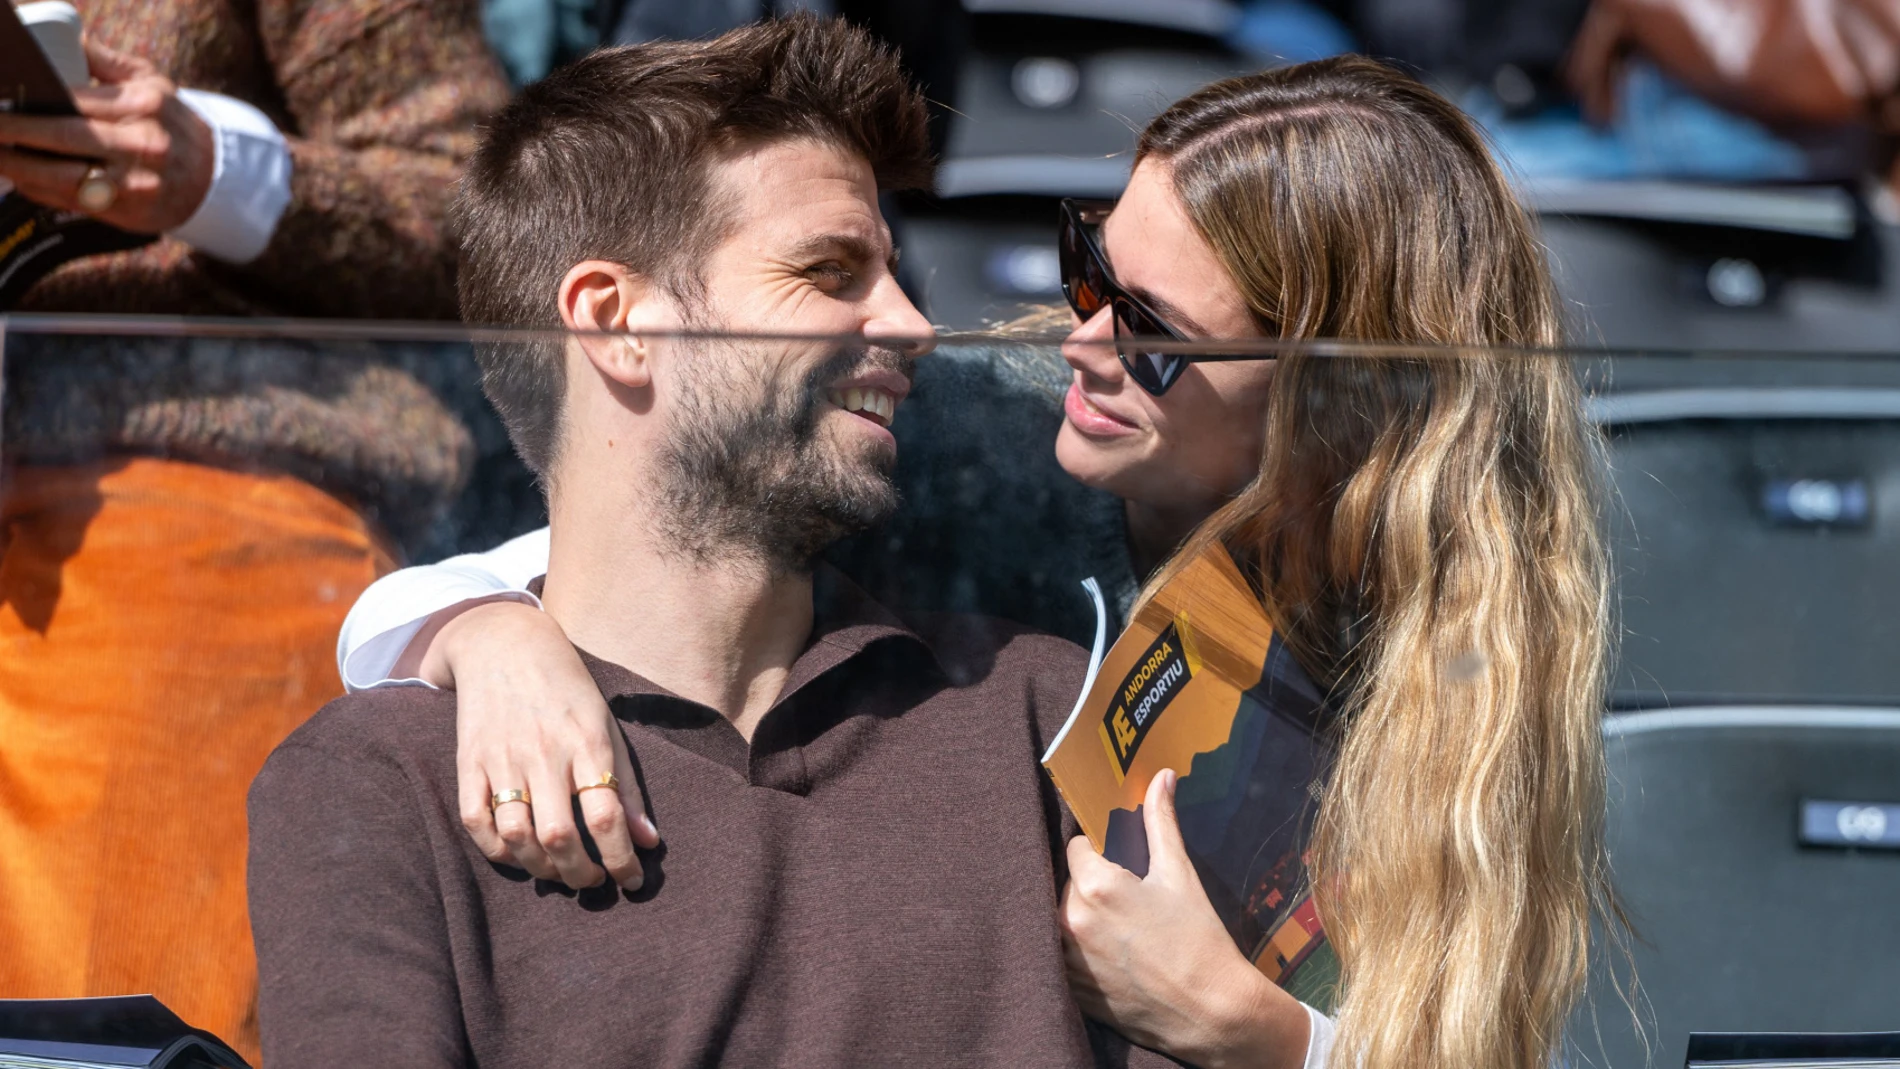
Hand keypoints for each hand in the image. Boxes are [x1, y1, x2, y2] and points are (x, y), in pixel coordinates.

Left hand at [0, 38, 213, 231]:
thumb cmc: (171, 124)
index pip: (75, 100)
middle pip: (63, 136)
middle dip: (13, 131)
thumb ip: (107, 62)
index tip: (1, 100)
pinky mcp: (129, 210)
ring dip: (19, 166)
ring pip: (62, 175)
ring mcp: (136, 181)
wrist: (213, 177)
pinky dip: (41, 191)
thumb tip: (68, 38)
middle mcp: (142, 143)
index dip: (31, 102)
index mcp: (143, 104)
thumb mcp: (152, 84)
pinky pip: (74, 201)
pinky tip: (22, 178)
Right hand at [427, 601, 660, 892]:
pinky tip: (518, 854)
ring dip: (541, 869)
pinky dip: (497, 850)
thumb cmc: (568, 690)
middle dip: (580, 874)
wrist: (504, 645)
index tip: (632, 881)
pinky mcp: (468, 762)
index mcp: (587, 743)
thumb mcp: (608, 727)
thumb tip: (648, 841)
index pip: (607, 817)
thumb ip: (628, 786)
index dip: (622, 860)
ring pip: (517, 836)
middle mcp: (544, 753)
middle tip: (593, 882)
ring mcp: (502, 759)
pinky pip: (476, 822)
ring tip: (559, 872)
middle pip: (559, 836)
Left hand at [1061, 769, 1309, 1068]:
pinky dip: (1081, 949)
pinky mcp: (1071, 988)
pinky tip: (1114, 954)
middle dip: (1091, 883)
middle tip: (1127, 897)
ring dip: (1083, 916)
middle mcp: (1072, 920)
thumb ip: (1161, 822)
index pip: (1077, 847)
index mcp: (1096, 885)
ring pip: (1061, 919)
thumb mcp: (1179, 874)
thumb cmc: (1198, 939)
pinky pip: (1063, 955)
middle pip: (1068, 883)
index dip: (1098, 850)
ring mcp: (1068, 958)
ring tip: (1122, 928)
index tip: (1118, 860)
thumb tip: (1161, 777)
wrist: (1209, 1011)